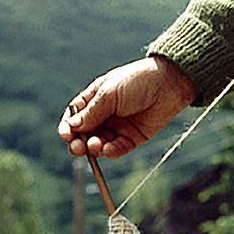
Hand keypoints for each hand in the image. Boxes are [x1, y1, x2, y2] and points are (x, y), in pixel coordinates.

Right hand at [57, 56, 198, 158]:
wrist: (168, 85)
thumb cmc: (137, 81)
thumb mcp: (109, 94)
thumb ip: (91, 112)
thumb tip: (72, 127)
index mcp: (95, 99)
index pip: (74, 116)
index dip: (68, 127)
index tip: (65, 135)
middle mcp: (104, 114)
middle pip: (85, 133)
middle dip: (79, 142)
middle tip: (77, 147)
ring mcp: (118, 127)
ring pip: (100, 143)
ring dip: (94, 147)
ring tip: (95, 146)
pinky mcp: (132, 138)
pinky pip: (118, 148)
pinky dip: (111, 151)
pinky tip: (108, 150)